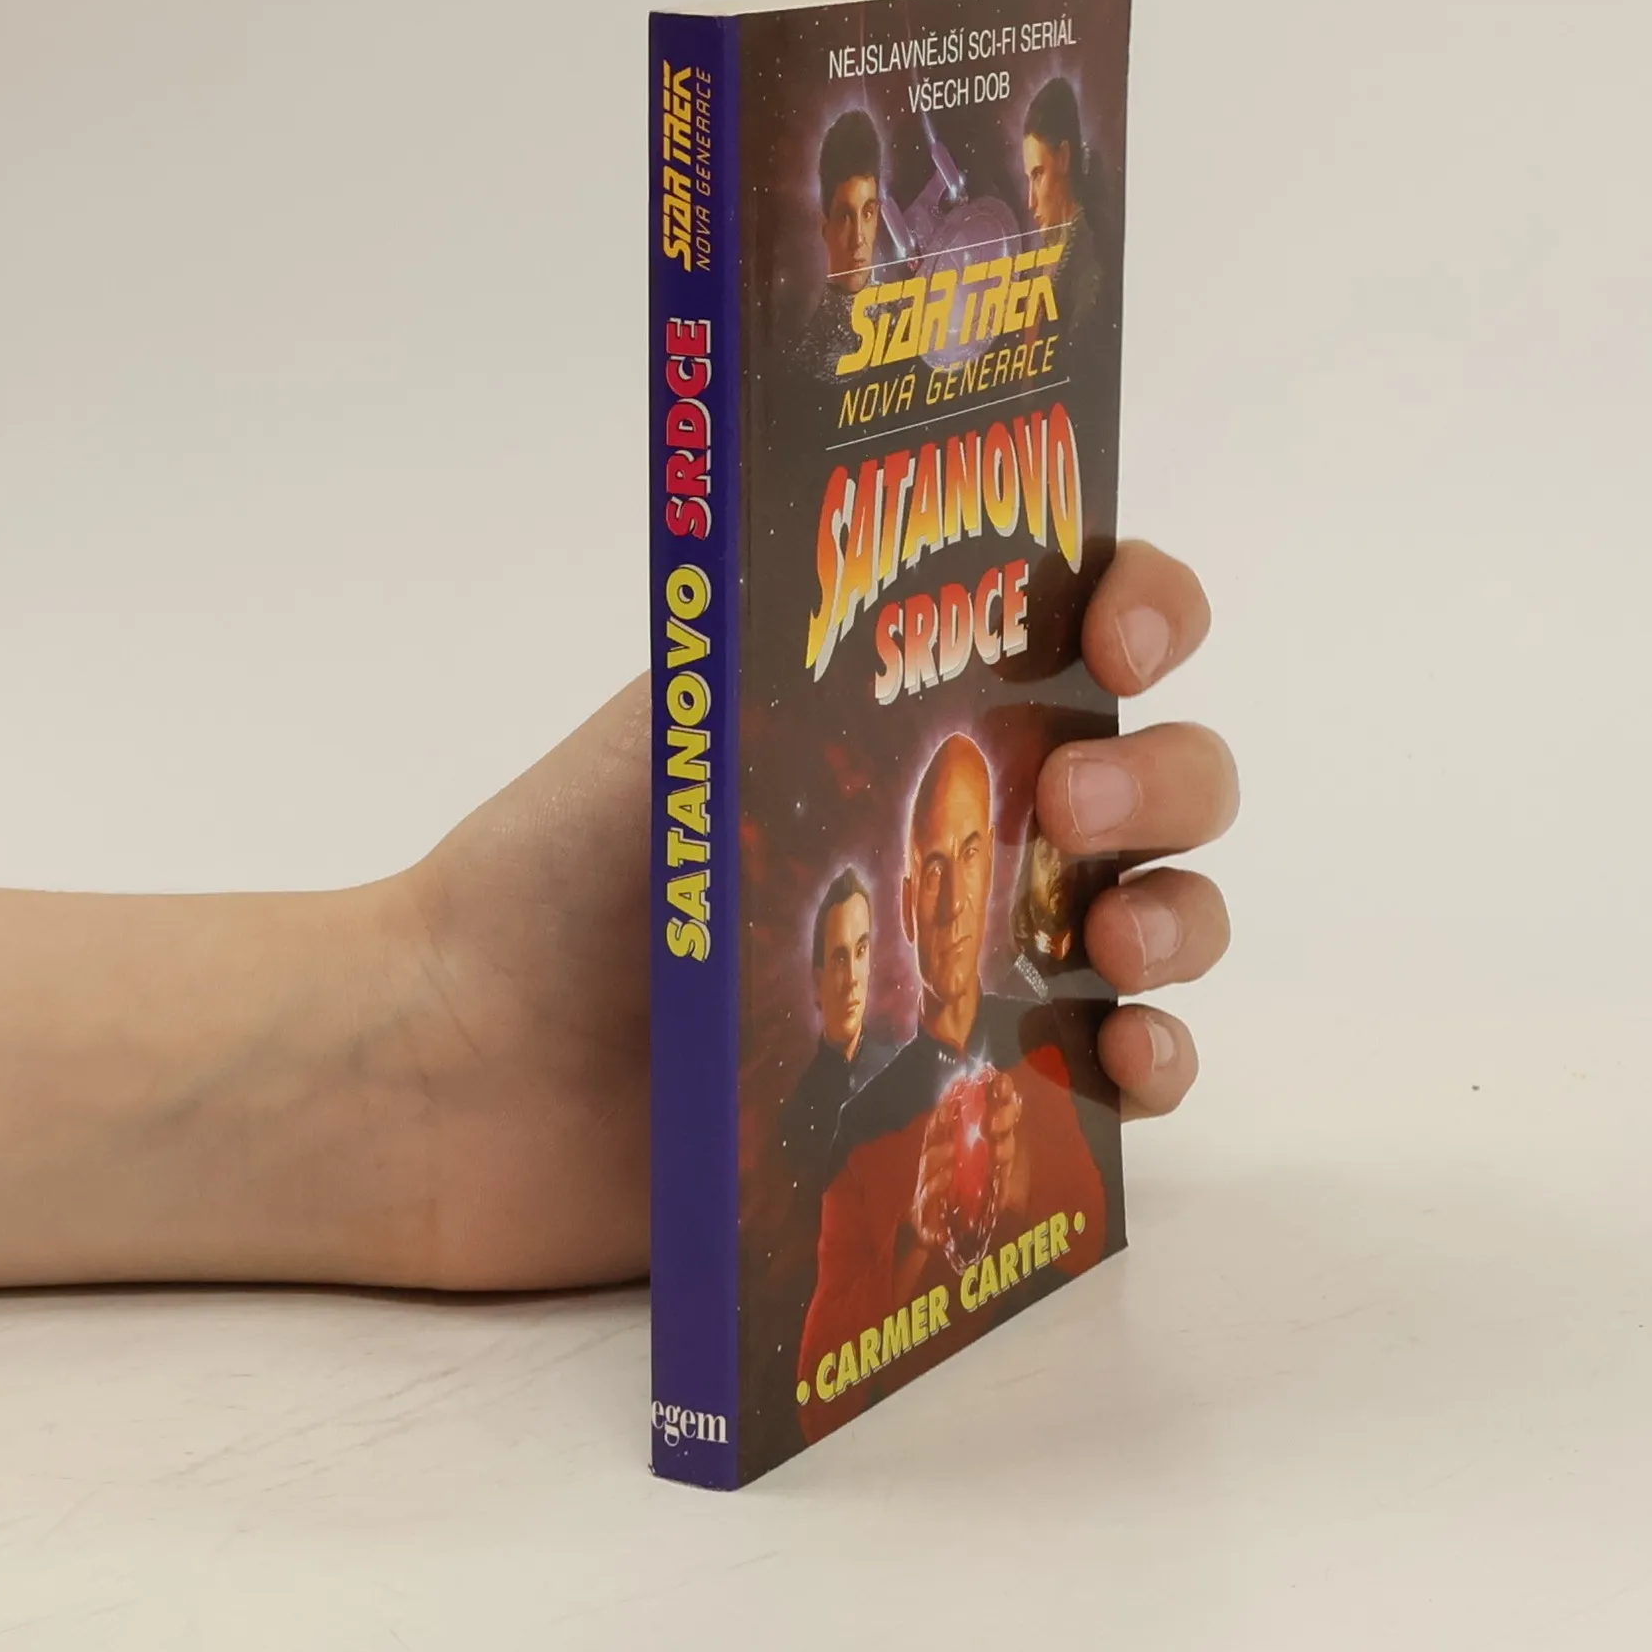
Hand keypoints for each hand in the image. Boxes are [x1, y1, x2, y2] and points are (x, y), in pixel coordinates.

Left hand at [385, 538, 1234, 1288]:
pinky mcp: (967, 1089)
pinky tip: (1125, 1064)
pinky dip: (1158, 1064)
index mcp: (914, 710)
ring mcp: (979, 960)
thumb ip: (814, 637)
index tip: (1123, 643)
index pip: (1085, 623)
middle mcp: (970, 824)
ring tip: (1109, 943)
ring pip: (1164, 916)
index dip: (1148, 610)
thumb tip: (949, 562)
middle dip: (1166, 776)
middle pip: (1159, 776)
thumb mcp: (686, 706)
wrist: (470, 1067)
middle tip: (1073, 806)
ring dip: (1182, 914)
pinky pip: (1118, 1074)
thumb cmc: (561, 868)